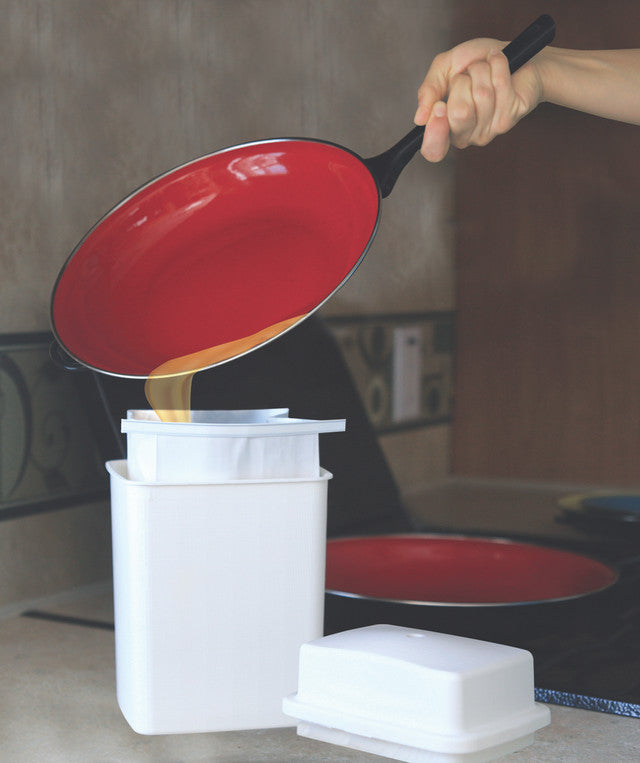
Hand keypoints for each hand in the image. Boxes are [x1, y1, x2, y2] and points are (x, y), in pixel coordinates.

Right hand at [414, 38, 543, 160]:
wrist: (514, 55)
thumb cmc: (476, 63)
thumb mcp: (444, 69)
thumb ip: (428, 90)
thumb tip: (420, 119)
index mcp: (446, 129)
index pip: (434, 149)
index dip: (434, 130)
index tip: (439, 108)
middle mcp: (466, 136)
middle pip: (459, 112)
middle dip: (461, 81)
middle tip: (467, 78)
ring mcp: (489, 130)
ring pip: (482, 94)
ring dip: (481, 70)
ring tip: (485, 70)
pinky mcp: (510, 118)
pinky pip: (500, 84)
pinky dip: (498, 63)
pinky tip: (498, 63)